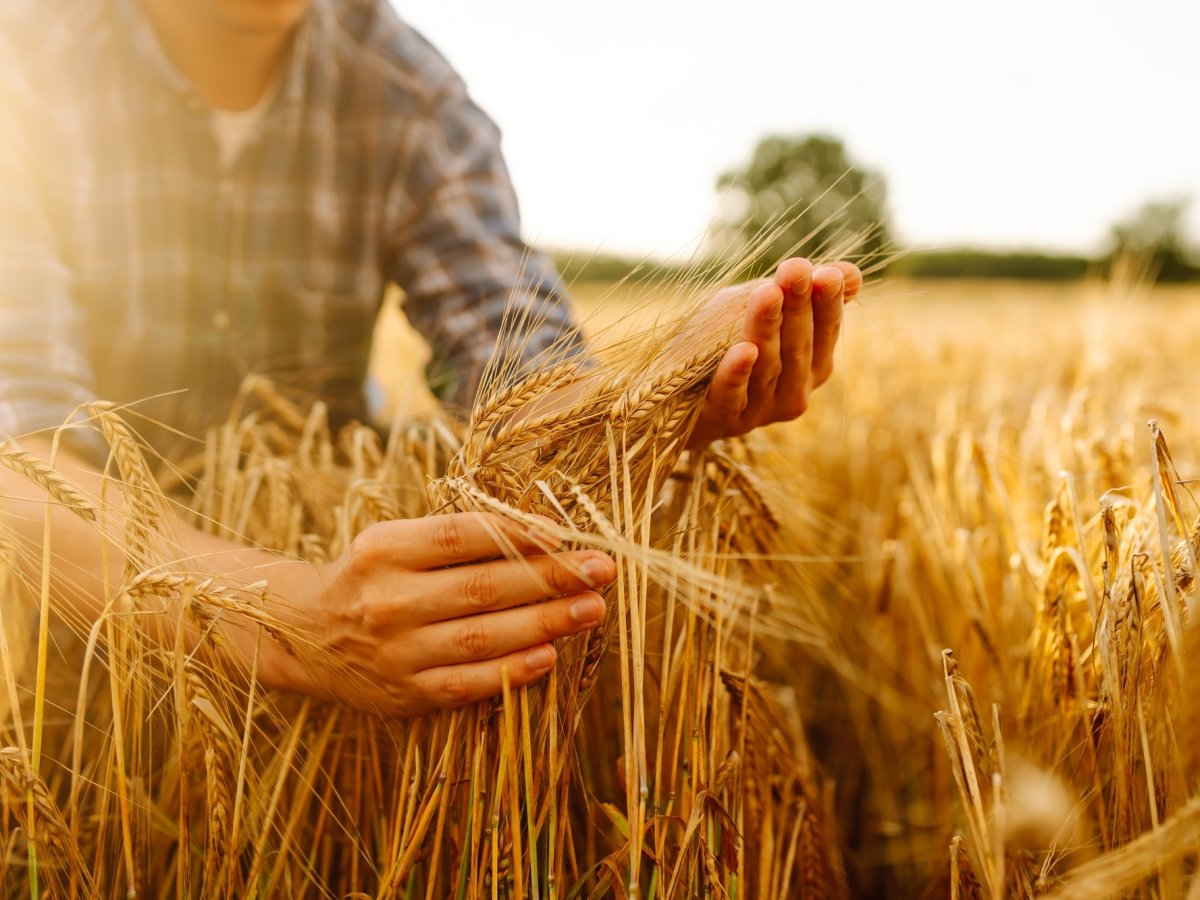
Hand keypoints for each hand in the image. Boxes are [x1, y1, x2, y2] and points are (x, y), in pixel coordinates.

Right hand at [265, 512, 613, 716]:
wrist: (305, 635)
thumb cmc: (370, 576)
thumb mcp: (396, 541)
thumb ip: (457, 537)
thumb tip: (543, 534)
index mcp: (385, 549)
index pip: (463, 536)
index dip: (519, 534)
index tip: (567, 535)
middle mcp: (388, 600)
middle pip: (483, 587)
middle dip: (551, 578)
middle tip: (602, 570)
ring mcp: (396, 651)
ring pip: (483, 637)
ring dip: (546, 623)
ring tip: (592, 609)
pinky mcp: (405, 693)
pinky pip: (467, 683)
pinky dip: (512, 671)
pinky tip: (551, 656)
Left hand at [687, 258, 861, 446]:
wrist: (675, 396)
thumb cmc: (724, 344)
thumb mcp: (760, 311)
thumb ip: (801, 295)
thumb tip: (852, 273)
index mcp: (812, 366)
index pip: (826, 331)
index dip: (827, 302)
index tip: (825, 272)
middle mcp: (794, 391)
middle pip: (798, 347)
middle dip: (798, 306)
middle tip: (796, 269)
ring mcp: (760, 409)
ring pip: (767, 367)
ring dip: (767, 329)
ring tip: (768, 294)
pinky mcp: (724, 418)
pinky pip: (733, 395)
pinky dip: (738, 373)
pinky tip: (742, 350)